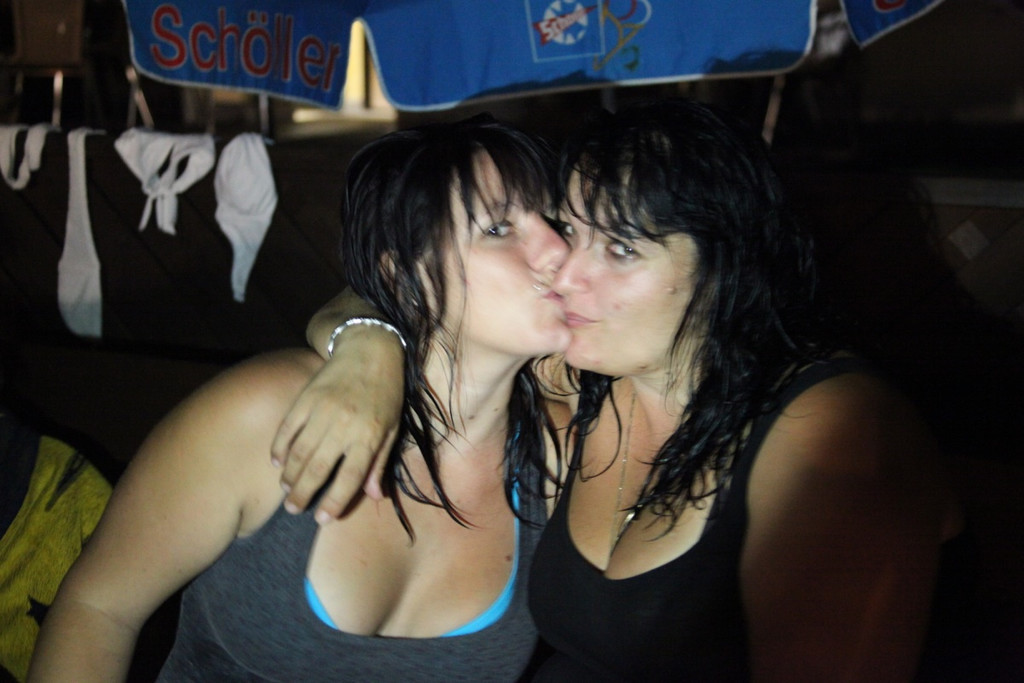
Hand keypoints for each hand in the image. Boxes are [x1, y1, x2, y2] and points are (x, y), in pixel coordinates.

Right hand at [271, 345, 402, 522]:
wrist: (369, 349)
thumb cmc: (386, 392)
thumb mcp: (392, 427)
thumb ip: (380, 462)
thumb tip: (374, 496)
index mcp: (369, 435)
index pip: (350, 478)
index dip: (335, 502)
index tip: (322, 518)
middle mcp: (344, 425)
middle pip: (318, 469)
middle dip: (304, 494)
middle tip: (295, 509)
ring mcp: (322, 411)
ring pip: (299, 452)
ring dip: (289, 476)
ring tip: (287, 491)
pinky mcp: (306, 397)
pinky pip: (288, 429)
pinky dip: (279, 447)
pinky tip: (277, 462)